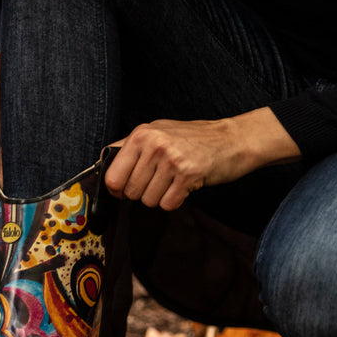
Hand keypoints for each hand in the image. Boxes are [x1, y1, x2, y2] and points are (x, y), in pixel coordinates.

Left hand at [104, 108, 299, 211]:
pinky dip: (175, 200)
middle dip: (143, 193)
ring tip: (174, 180)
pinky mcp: (188, 175)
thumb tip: (104, 166)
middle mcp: (154, 145)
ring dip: (160, 197)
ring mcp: (171, 160)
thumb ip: (131, 147)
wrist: (232, 139)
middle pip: (130, 191)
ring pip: (148, 200)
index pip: (112, 174)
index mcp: (141, 134)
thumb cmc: (194, 138)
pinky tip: (184, 185)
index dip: (117, 188)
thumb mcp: (159, 132)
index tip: (125, 189)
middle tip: (159, 181)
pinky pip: (167, 204)